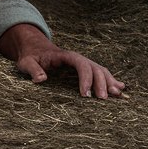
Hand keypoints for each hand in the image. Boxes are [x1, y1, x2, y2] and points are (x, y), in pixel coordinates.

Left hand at [0, 23, 125, 98]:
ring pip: (100, 70)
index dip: (85, 78)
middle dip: (101, 83)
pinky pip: (100, 73)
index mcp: (65, 55)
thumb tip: (41, 79)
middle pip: (94, 68)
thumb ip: (33, 69)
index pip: (80, 64)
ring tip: (116, 96)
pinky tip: (121, 89)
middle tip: (102, 100)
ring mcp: (82, 63)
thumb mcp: (26, 62)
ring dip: (109, 82)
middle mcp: (77, 58)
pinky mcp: (84, 70)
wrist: (34, 49)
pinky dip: (111, 80)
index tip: (85, 94)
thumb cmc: (30, 57)